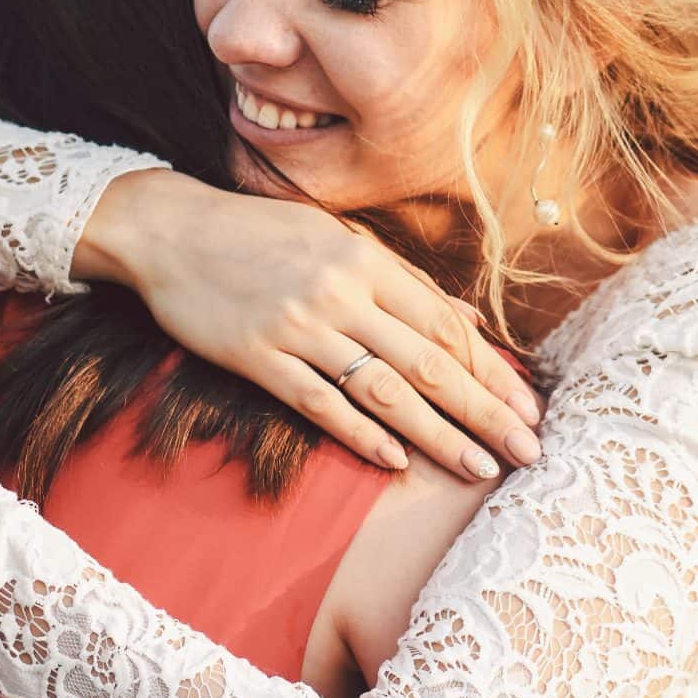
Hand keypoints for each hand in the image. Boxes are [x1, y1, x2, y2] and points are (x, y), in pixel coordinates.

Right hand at [75, 169, 543, 480]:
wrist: (170, 231)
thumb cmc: (260, 235)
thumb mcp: (336, 239)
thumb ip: (401, 281)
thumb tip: (467, 319)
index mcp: (366, 260)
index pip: (445, 325)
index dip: (491, 370)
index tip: (527, 406)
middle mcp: (340, 292)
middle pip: (428, 362)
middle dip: (484, 410)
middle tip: (527, 450)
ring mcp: (298, 327)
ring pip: (384, 390)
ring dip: (437, 434)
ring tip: (478, 467)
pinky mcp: (257, 357)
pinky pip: (319, 404)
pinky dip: (362, 434)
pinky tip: (398, 462)